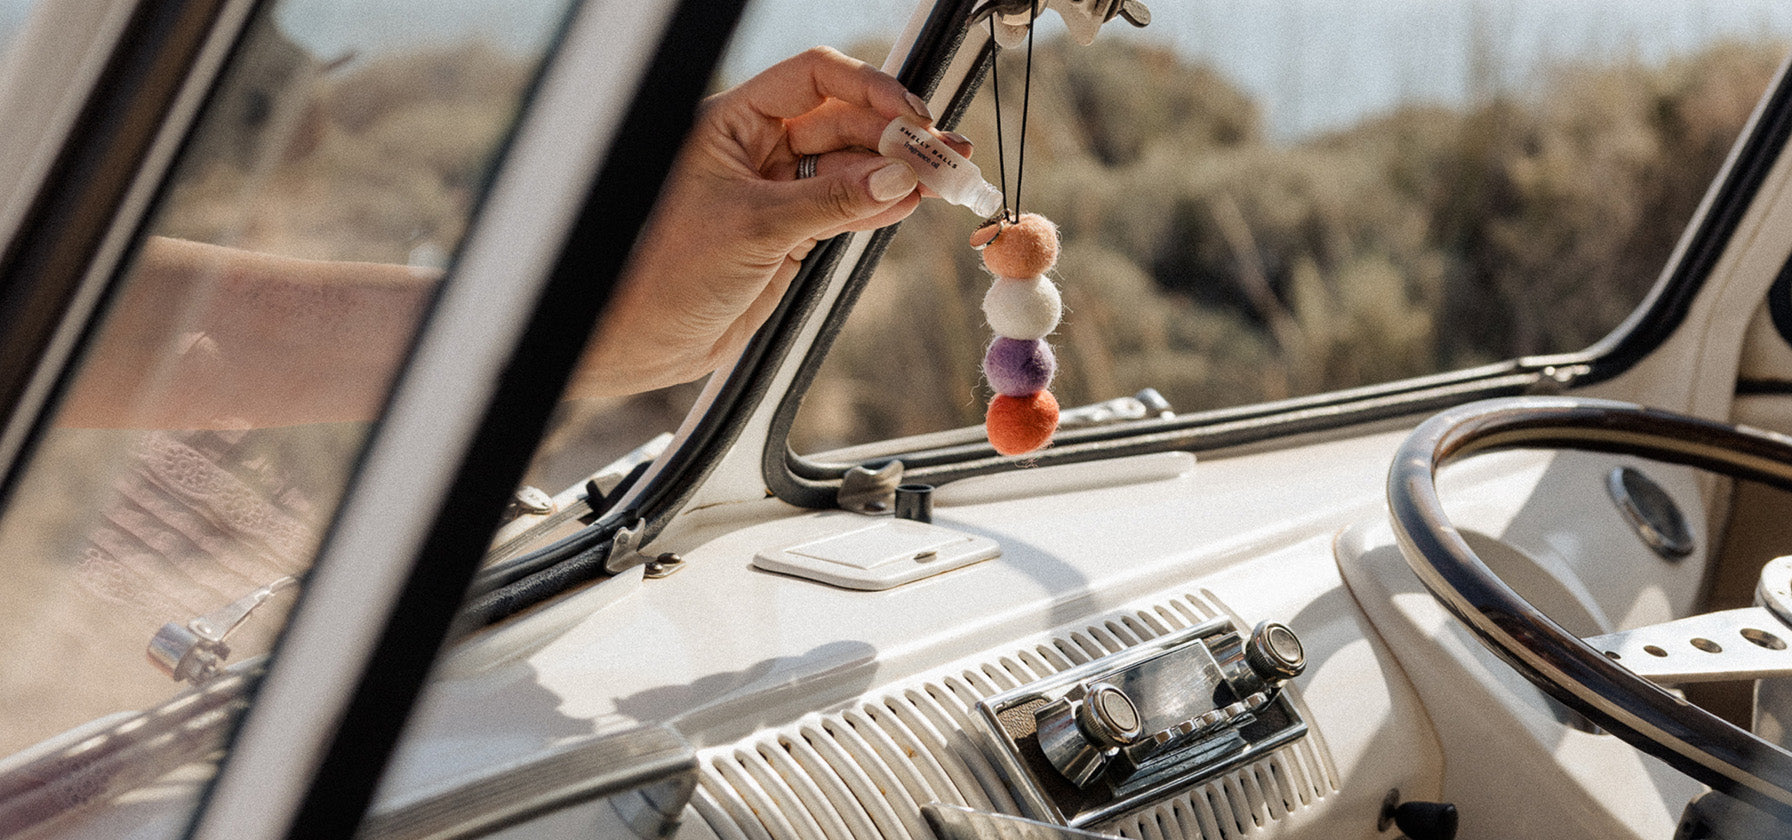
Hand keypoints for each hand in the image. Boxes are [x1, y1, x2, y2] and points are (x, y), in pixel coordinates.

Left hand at [573, 46, 971, 397]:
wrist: (636, 342)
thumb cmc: (661, 274)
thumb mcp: (754, 229)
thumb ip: (830, 201)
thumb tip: (896, 177)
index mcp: (730, 122)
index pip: (813, 79)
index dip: (868, 89)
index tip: (913, 112)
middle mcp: (754, 149)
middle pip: (843, 124)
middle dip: (895, 137)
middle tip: (944, 153)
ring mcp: (774, 192)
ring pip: (850, 170)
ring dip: (897, 174)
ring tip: (944, 178)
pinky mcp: (787, 235)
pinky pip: (844, 210)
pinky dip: (880, 208)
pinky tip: (911, 203)